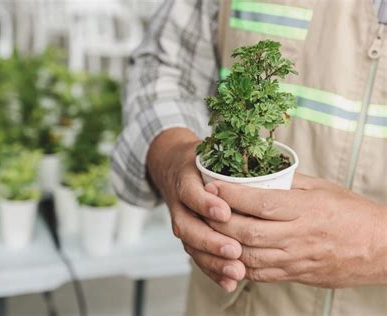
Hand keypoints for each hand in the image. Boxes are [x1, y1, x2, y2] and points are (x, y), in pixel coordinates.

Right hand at [147, 128, 244, 290]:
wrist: (171, 168)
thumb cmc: (198, 159)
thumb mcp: (207, 150)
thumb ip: (228, 155)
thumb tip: (270, 157)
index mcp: (184, 178)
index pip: (191, 192)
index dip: (206, 204)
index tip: (225, 212)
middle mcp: (178, 203)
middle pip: (188, 226)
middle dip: (211, 240)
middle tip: (235, 250)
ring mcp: (181, 221)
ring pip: (191, 245)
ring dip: (213, 261)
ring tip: (236, 272)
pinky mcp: (187, 236)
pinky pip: (196, 256)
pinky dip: (212, 271)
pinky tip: (229, 283)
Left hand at [206, 173, 386, 287]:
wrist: (380, 248)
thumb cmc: (351, 213)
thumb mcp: (322, 188)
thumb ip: (288, 182)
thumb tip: (257, 175)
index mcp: (305, 210)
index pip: (260, 202)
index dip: (231, 195)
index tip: (212, 185)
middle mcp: (298, 236)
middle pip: (247, 231)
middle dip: (218, 221)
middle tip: (203, 209)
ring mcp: (295, 259)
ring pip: (249, 256)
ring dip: (223, 245)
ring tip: (208, 231)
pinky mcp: (295, 275)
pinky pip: (260, 274)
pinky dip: (239, 265)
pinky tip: (227, 253)